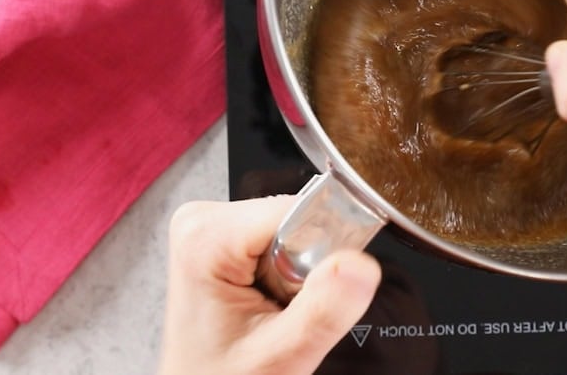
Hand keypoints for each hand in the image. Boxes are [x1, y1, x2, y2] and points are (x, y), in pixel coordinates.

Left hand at [157, 196, 380, 374]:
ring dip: (299, 273)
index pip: (301, 210)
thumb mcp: (280, 356)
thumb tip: (362, 264)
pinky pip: (284, 239)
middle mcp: (204, 220)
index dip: (321, 252)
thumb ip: (323, 309)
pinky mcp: (225, 238)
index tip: (306, 294)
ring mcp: (212, 226)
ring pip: (296, 229)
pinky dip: (288, 273)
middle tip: (282, 312)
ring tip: (272, 311)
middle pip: (299, 217)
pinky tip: (267, 300)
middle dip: (307, 268)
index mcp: (206, 235)